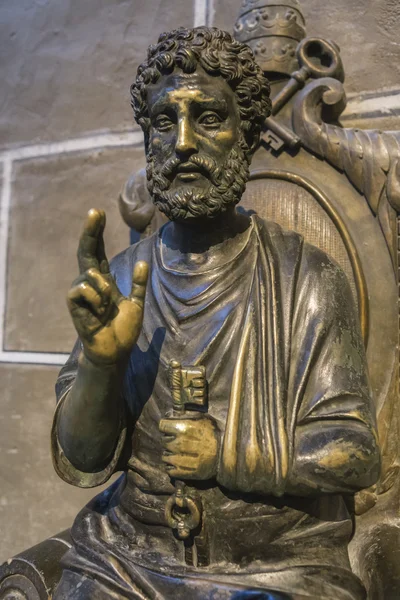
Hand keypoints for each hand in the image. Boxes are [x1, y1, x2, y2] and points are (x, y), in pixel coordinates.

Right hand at [67, 208, 147, 365]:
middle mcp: (90, 282)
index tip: (99, 213)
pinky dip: (96, 299)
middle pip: (87, 251)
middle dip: (91, 231)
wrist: (115, 351)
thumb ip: (139, 284)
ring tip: (107, 309)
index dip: (97, 232)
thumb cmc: (123, 330)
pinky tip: (98, 312)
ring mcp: (80, 292)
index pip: (98, 251)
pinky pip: (84, 289)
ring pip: (92, 274)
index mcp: (104, 280)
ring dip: (105, 291)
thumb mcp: (137, 303)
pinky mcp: (74, 303)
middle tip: (95, 212)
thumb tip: (144, 262)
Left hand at [159, 414, 219, 479]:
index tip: (170, 428)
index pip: (162, 426)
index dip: (166, 426)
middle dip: (168, 440)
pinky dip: (171, 467)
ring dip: (169, 454)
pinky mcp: (188, 473)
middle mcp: (182, 443)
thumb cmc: (216, 432)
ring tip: (179, 452)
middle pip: (163, 441)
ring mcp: (184, 460)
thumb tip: (170, 417)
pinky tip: (178, 462)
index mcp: (186, 428)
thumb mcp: (203, 418)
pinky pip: (170, 470)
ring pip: (165, 456)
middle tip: (177, 441)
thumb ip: (186, 417)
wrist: (229, 453)